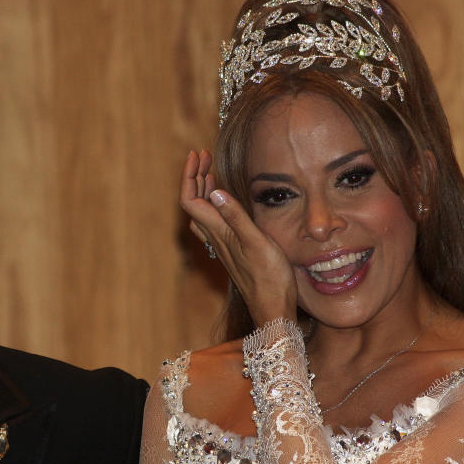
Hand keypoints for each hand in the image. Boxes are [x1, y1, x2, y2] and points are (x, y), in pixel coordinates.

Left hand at [180, 149, 297, 324]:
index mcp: (219, 232)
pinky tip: (226, 203)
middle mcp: (216, 238)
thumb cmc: (269, 279)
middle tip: (204, 156)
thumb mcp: (256, 243)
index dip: (190, 175)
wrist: (273, 309)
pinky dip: (216, 205)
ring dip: (203, 190)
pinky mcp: (232, 251)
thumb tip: (215, 191)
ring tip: (211, 173)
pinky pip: (215, 222)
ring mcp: (223, 245)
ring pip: (203, 213)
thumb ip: (236, 217)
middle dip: (195, 177)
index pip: (190, 199)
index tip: (199, 154)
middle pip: (193, 203)